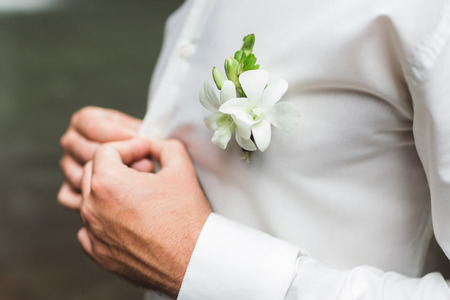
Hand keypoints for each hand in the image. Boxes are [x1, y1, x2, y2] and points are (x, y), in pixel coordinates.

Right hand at [58, 106, 151, 209]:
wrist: (142, 163)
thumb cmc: (144, 144)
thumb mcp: (144, 132)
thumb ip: (145, 134)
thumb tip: (151, 144)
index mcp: (85, 120)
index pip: (92, 126)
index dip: (120, 135)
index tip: (144, 143)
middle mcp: (71, 141)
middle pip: (86, 151)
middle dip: (120, 160)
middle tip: (148, 165)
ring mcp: (67, 166)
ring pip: (78, 175)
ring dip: (112, 183)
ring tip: (142, 182)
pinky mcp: (68, 190)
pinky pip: (69, 198)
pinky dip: (92, 202)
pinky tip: (120, 201)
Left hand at [78, 138, 210, 297]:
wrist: (192, 261)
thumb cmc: (186, 217)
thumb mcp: (181, 169)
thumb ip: (165, 146)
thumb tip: (156, 145)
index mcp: (108, 183)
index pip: (105, 150)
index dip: (128, 146)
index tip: (145, 151)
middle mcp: (92, 207)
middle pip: (91, 172)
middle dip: (114, 165)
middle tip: (141, 170)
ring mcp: (92, 233)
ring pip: (89, 199)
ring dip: (109, 191)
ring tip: (137, 194)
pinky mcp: (98, 253)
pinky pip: (90, 228)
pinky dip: (104, 218)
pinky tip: (128, 219)